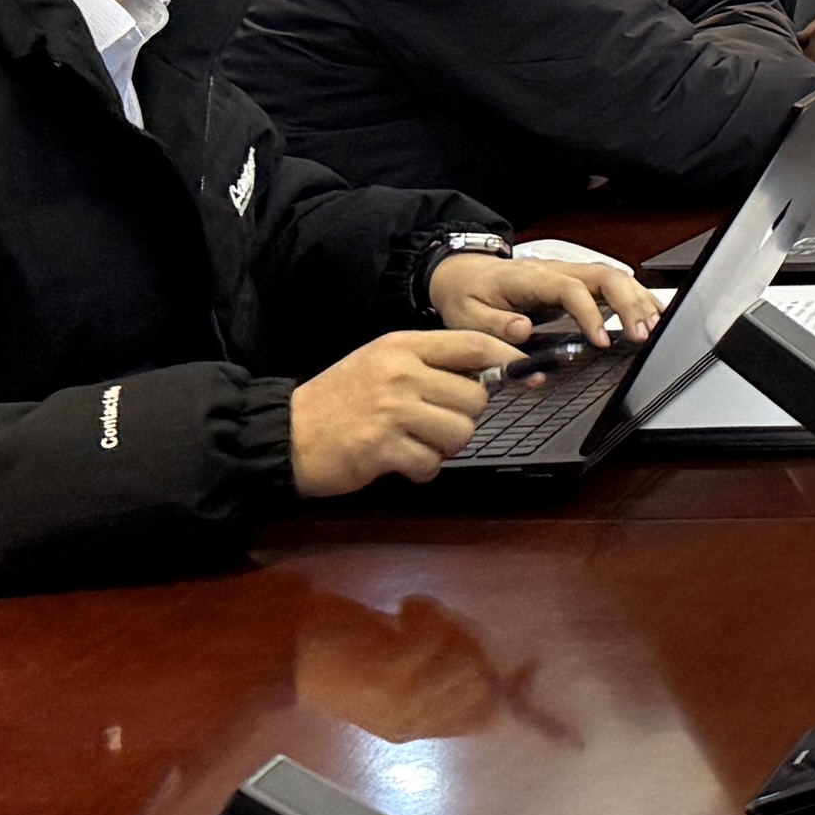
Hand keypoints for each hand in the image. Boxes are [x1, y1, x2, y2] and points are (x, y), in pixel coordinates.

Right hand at [289, 325, 513, 496]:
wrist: (284, 433)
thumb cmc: (339, 400)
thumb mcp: (381, 363)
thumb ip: (429, 363)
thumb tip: (488, 373)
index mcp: (402, 346)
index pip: (473, 344)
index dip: (509, 359)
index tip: (530, 373)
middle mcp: (401, 373)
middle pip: (475, 396)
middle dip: (463, 416)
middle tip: (434, 422)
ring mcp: (392, 411)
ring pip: (461, 432)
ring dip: (444, 446)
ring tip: (415, 442)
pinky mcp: (382, 449)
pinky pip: (432, 464)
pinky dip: (422, 470)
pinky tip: (400, 461)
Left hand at [428, 247, 659, 352]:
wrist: (464, 273)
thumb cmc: (468, 295)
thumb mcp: (466, 315)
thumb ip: (494, 326)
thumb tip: (523, 331)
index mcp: (531, 279)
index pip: (571, 289)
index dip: (590, 314)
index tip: (600, 341)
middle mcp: (557, 271)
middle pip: (606, 276)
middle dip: (629, 304)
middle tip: (641, 335)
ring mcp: (570, 274)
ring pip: (616, 277)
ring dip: (638, 301)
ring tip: (652, 329)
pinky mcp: (578, 282)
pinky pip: (614, 284)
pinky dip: (636, 298)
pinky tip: (650, 315)